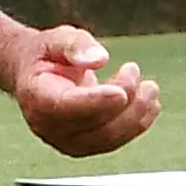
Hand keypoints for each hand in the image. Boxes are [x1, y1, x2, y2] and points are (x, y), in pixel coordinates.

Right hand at [11, 26, 159, 157]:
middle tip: (134, 69)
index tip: (120, 92)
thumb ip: (74, 45)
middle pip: (93, 123)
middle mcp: (47, 126)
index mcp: (36, 97)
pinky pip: (115, 141)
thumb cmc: (47, 55)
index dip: (94, 102)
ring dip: (136, 113)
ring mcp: (65, 141)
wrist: (36, 76)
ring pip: (109, 136)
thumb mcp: (55, 39)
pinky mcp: (84, 146)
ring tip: (150, 87)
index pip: (65, 106)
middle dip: (124, 99)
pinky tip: (150, 104)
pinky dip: (137, 123)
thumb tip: (99, 59)